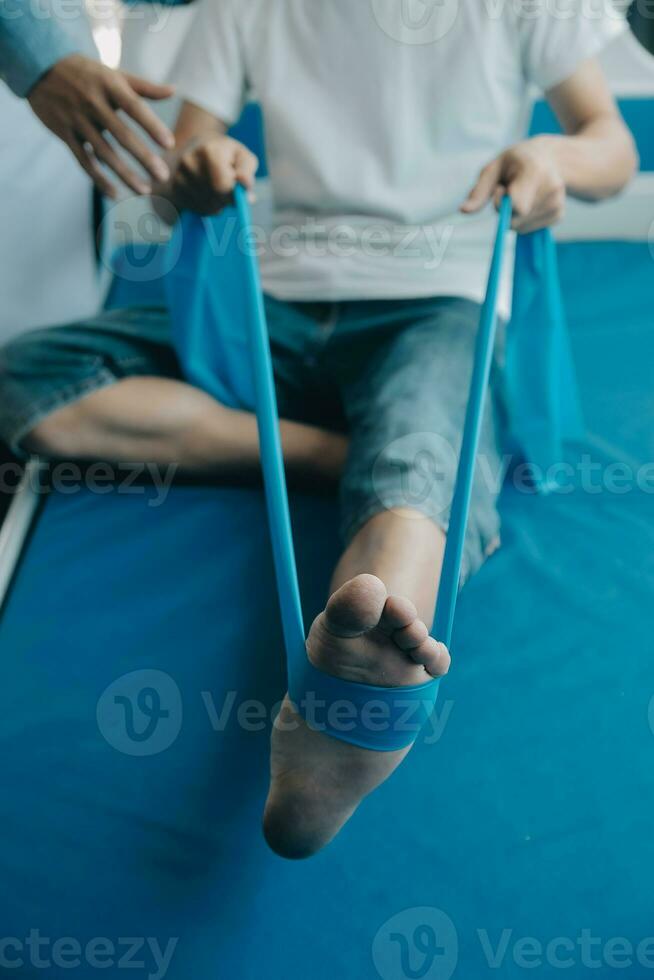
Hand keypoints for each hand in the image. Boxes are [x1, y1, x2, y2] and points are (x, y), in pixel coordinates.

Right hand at [28, 53, 174, 197]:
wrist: (41, 67)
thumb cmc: (88, 74)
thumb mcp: (114, 74)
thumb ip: (144, 87)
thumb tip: (173, 90)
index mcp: (109, 85)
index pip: (134, 108)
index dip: (152, 126)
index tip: (170, 145)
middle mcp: (93, 103)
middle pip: (122, 135)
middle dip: (144, 158)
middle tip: (163, 177)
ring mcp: (77, 119)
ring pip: (104, 153)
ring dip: (125, 174)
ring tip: (145, 191)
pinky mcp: (65, 134)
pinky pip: (84, 161)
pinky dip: (99, 178)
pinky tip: (115, 194)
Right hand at [169, 134, 258, 215]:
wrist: (198, 149)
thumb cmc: (226, 156)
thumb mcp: (241, 156)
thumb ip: (247, 170)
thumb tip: (245, 184)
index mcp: (209, 151)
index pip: (222, 185)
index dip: (232, 195)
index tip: (236, 192)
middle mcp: (189, 162)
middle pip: (214, 198)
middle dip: (225, 201)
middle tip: (227, 191)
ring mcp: (178, 176)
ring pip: (205, 207)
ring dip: (216, 206)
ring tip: (217, 192)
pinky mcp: (173, 189)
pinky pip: (195, 210)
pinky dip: (205, 208)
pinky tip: (207, 196)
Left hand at [461, 137, 565, 232]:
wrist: (551, 157)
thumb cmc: (516, 162)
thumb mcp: (494, 168)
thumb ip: (479, 191)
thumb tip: (463, 211)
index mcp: (535, 171)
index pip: (517, 205)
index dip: (502, 204)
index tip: (500, 188)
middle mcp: (551, 188)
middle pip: (516, 220)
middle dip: (505, 211)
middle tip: (510, 189)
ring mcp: (557, 203)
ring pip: (520, 228)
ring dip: (514, 216)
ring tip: (522, 193)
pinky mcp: (559, 215)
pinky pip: (529, 229)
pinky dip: (523, 220)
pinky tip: (530, 201)